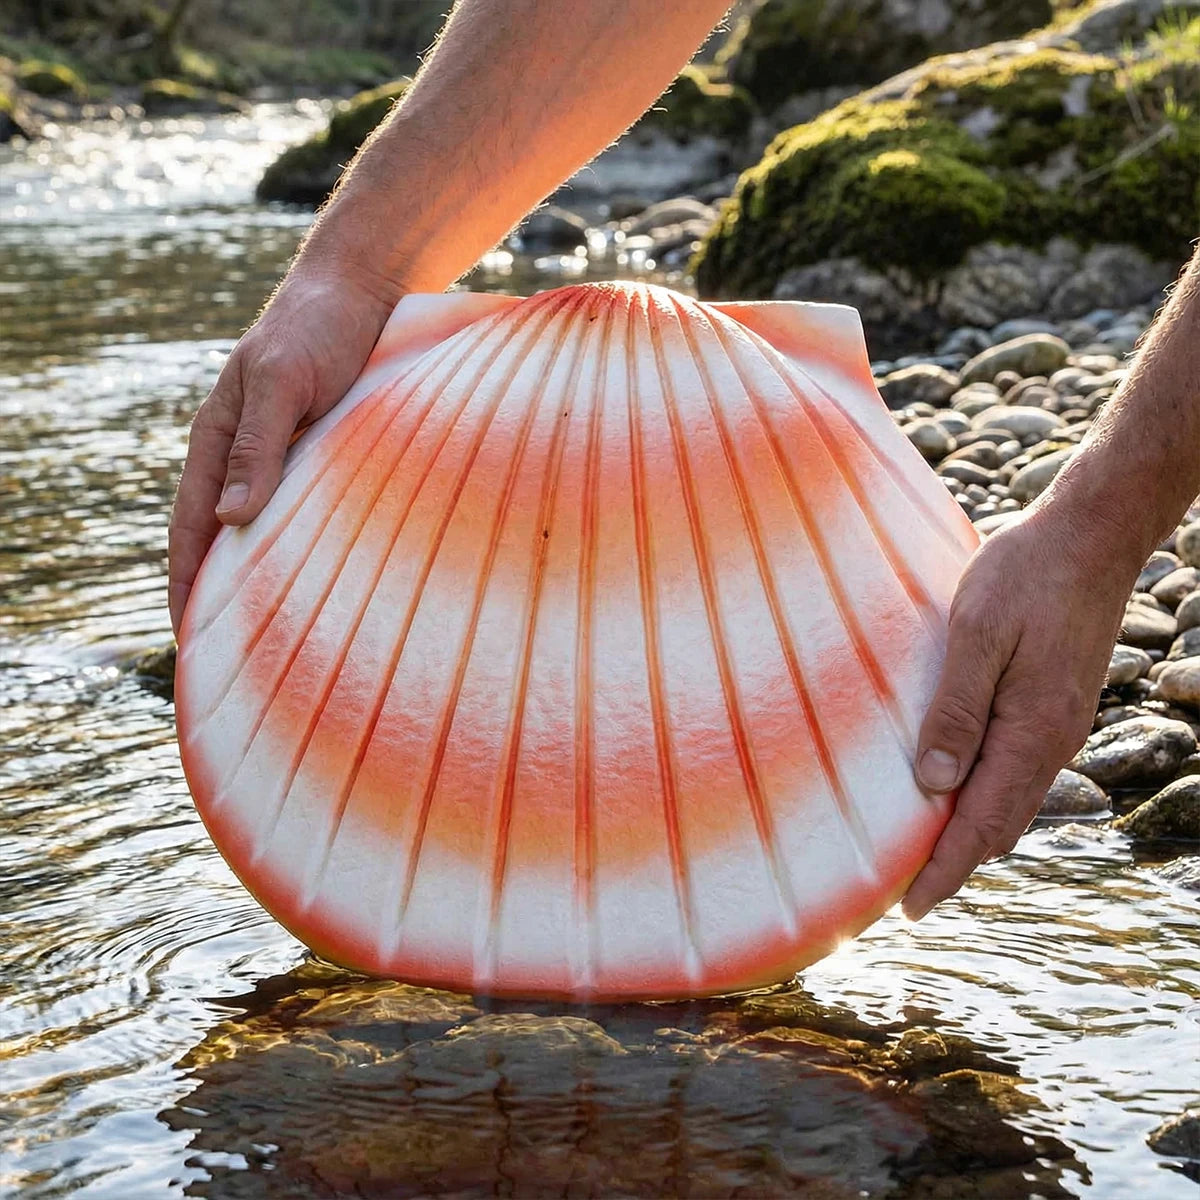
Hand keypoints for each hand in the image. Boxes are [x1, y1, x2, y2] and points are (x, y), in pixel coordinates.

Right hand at [168, 269, 395, 635]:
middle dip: (224, 596)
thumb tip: (228, 520)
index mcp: (217, 441)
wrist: (365, 292)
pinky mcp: (329, 459)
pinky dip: (311, 551)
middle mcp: (248, 458)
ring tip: (279, 639)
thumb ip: (258, 445)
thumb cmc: (317, 328)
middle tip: (233, 658)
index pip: (191, 527)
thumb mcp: (284, 381)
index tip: (187, 637)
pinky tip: (326, 584)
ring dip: (269, 579)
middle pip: (227, 540)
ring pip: (270, 532)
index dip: (186, 583)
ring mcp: (288, 462)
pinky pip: (313, 516)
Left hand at [902, 505, 1132, 919]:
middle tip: (904, 896)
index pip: (982, 823)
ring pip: (1011, 804)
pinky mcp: (1053, 708)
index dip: (945, 869)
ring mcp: (1057, 726)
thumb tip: (934, 783)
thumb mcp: (979, 635)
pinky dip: (986, 800)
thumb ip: (957, 709)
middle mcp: (1051, 741)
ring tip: (924, 856)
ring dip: (970, 835)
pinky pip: (1018, 774)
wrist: (1090, 539)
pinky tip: (956, 794)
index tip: (908, 908)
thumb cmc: (1026, 577)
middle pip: (999, 825)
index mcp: (1033, 732)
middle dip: (954, 864)